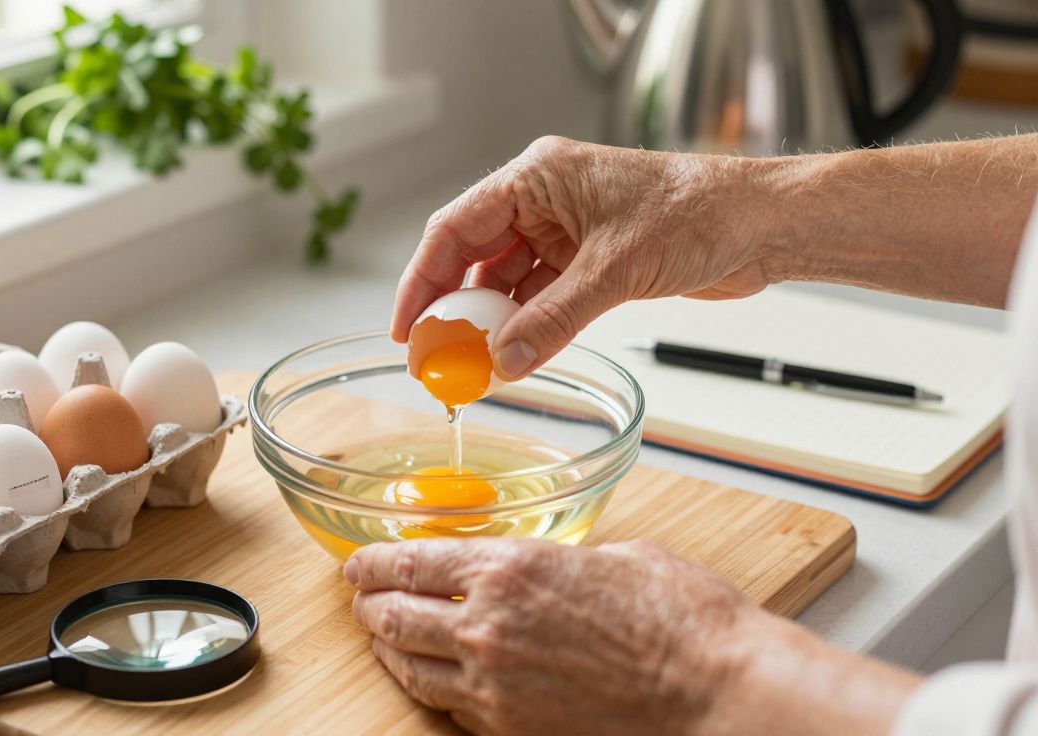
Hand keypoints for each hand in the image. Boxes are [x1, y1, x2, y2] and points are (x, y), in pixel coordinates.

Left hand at [343, 537, 752, 734]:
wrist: (713, 689)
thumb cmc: (680, 618)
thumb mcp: (613, 557)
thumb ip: (559, 561)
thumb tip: (546, 570)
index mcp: (511, 567)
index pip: (409, 562)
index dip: (371, 563)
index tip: (357, 563)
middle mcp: (488, 623)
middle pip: (392, 614)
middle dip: (367, 604)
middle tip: (360, 598)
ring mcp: (495, 682)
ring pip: (408, 664)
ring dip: (387, 647)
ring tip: (381, 636)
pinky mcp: (510, 727)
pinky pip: (445, 704)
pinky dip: (426, 686)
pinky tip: (428, 675)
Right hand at [391, 137, 779, 379]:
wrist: (761, 224)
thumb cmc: (698, 212)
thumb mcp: (615, 270)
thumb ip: (554, 319)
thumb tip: (504, 361)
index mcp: (537, 177)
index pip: (456, 228)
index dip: (422, 280)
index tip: (407, 327)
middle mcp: (544, 201)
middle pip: (474, 258)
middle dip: (454, 309)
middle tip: (434, 358)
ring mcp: (566, 232)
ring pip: (507, 283)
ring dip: (493, 325)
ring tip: (474, 367)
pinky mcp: (589, 261)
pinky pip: (541, 298)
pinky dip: (527, 328)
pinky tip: (515, 356)